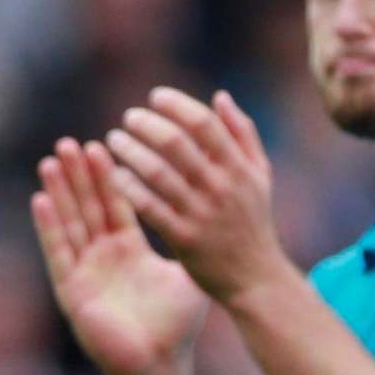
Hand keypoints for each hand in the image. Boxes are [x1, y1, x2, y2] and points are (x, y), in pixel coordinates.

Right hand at [32, 138, 207, 374]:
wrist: (159, 366)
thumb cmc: (176, 326)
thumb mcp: (187, 275)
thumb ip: (195, 241)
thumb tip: (218, 213)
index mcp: (130, 250)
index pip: (120, 203)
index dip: (113, 176)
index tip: (110, 141)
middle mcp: (104, 256)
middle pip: (91, 207)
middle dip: (83, 175)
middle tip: (75, 140)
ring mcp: (86, 271)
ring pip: (72, 222)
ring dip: (62, 190)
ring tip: (55, 158)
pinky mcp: (73, 290)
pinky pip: (60, 252)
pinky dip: (50, 226)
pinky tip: (41, 200)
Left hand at [104, 88, 290, 303]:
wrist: (256, 277)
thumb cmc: (254, 221)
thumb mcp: (260, 175)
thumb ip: (243, 134)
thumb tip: (219, 97)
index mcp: (240, 169)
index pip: (204, 124)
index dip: (177, 104)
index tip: (155, 96)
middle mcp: (222, 187)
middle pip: (177, 143)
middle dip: (147, 124)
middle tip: (129, 118)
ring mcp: (202, 213)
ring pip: (157, 172)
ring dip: (130, 151)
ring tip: (113, 140)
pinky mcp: (184, 238)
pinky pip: (148, 206)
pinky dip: (128, 187)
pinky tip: (114, 175)